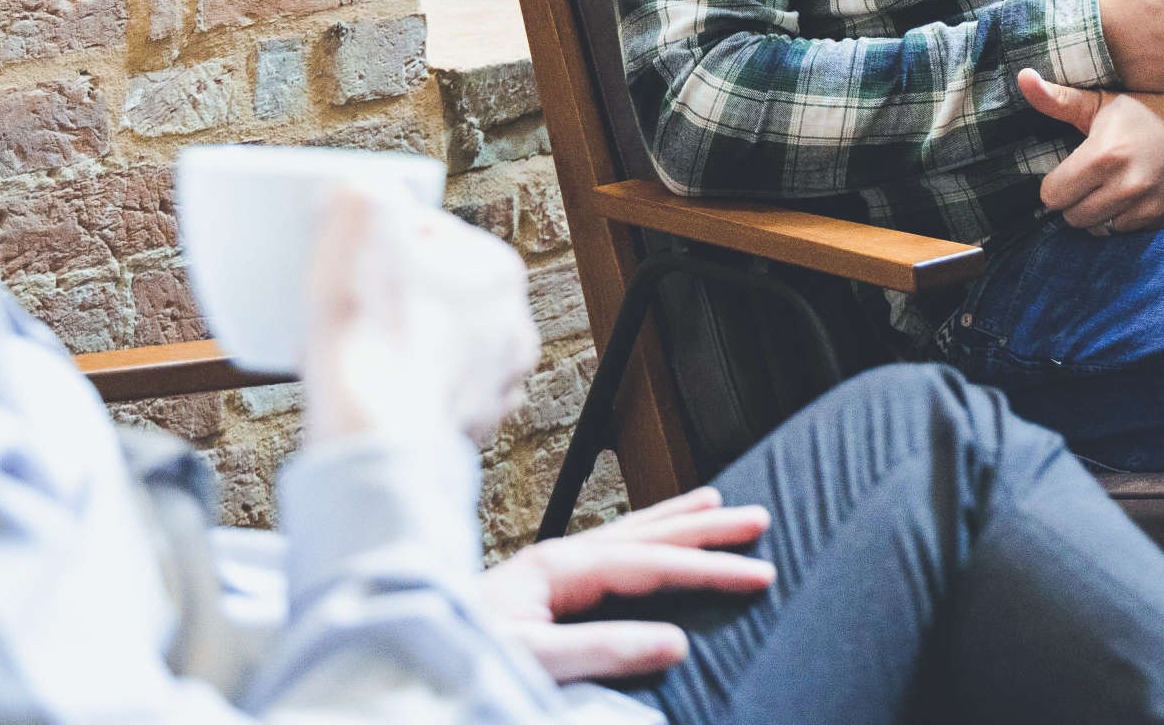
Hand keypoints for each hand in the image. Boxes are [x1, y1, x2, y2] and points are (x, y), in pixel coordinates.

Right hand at [302, 186, 538, 448]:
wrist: (371, 429)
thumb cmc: (369, 326)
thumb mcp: (356, 216)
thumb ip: (364, 191)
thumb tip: (362, 192)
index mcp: (499, 270)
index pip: (431, 233)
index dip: (382, 239)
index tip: (352, 255)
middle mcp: (512, 327)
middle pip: (440, 291)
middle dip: (399, 291)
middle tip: (354, 298)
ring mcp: (497, 382)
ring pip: (441, 344)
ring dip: (407, 340)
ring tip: (361, 344)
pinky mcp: (473, 427)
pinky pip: (436, 394)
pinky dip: (410, 387)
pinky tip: (376, 384)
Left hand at [473, 487, 775, 682]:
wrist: (404, 657)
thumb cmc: (458, 656)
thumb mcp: (534, 661)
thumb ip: (603, 649)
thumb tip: (676, 641)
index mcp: (557, 568)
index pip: (651, 562)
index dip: (709, 567)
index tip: (759, 573)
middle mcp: (554, 559)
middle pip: (644, 532)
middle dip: (703, 526)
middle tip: (759, 518)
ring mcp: (546, 571)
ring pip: (627, 534)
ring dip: (674, 520)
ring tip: (715, 502)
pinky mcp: (539, 591)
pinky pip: (607, 555)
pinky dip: (641, 541)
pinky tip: (648, 544)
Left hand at [1017, 69, 1163, 234]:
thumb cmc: (1150, 110)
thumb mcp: (1103, 100)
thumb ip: (1058, 99)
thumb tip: (1022, 78)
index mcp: (1104, 155)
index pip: (1052, 195)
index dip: (1055, 184)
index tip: (1067, 172)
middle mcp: (1126, 186)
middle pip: (1072, 217)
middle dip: (1074, 201)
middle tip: (1089, 180)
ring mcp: (1148, 207)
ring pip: (1098, 230)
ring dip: (1097, 214)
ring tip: (1109, 189)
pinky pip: (1126, 234)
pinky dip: (1122, 220)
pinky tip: (1131, 198)